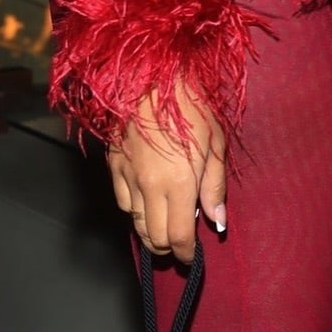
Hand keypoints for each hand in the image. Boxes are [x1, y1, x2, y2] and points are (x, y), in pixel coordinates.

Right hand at [108, 79, 226, 263]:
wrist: (151, 74)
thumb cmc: (191, 104)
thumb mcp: (215, 144)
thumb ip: (214, 187)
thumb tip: (217, 222)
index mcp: (178, 183)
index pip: (178, 236)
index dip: (186, 253)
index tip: (193, 257)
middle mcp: (149, 186)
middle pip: (153, 236)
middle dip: (168, 247)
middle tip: (180, 244)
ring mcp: (127, 176)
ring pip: (135, 222)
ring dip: (150, 232)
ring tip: (164, 229)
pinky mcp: (114, 164)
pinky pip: (122, 201)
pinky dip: (135, 211)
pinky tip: (146, 204)